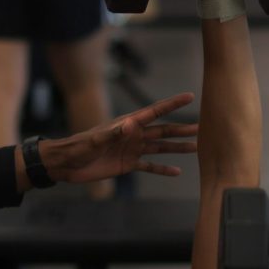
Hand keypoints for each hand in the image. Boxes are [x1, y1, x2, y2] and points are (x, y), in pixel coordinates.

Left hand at [38, 92, 197, 184]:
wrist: (66, 164)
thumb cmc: (78, 147)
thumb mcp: (95, 140)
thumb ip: (113, 133)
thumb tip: (131, 124)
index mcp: (127, 124)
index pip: (154, 112)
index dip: (172, 104)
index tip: (189, 97)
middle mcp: (133, 135)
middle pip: (162, 130)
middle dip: (181, 129)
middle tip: (201, 128)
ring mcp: (132, 150)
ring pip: (160, 147)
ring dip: (176, 148)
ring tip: (195, 148)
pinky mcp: (128, 164)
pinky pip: (149, 167)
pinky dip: (162, 169)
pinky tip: (176, 172)